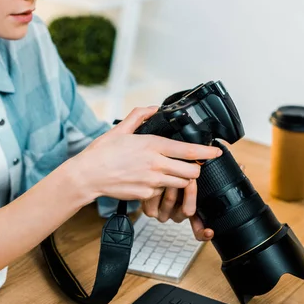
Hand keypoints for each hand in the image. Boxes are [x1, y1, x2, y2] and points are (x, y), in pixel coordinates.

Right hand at [72, 106, 222, 202]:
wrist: (87, 176)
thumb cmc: (101, 153)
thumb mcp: (120, 129)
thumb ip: (139, 116)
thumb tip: (152, 108)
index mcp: (152, 145)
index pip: (188, 150)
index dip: (206, 152)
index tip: (216, 152)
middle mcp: (155, 165)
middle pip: (191, 171)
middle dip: (195, 169)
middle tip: (192, 165)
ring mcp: (152, 182)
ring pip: (180, 184)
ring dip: (180, 180)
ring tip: (171, 174)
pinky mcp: (146, 196)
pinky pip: (162, 194)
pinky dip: (162, 190)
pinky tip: (152, 182)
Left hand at [141, 159, 246, 241]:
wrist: (150, 167)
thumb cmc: (175, 170)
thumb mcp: (196, 171)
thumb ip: (217, 172)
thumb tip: (242, 167)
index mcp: (191, 208)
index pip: (200, 230)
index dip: (204, 232)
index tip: (210, 231)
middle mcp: (178, 214)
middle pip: (187, 212)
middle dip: (190, 194)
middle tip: (191, 179)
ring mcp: (164, 213)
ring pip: (171, 210)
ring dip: (173, 193)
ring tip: (172, 178)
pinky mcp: (150, 210)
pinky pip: (155, 209)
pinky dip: (157, 197)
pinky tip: (157, 187)